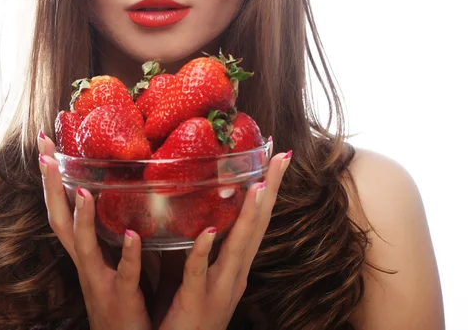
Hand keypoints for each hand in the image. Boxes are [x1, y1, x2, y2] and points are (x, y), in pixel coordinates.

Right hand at [38, 132, 150, 329]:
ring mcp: (100, 279)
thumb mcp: (112, 258)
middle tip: (46, 154)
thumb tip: (124, 189)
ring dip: (82, 219)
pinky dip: (127, 253)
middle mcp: (85, 262)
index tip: (45, 145)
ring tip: (82, 190)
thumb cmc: (120, 295)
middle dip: (51, 186)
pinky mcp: (122, 296)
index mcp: (84, 250)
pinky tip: (132, 233)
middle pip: (60, 221)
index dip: (50, 179)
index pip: (60, 208)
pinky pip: (125, 273)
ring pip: (84, 247)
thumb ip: (114, 228)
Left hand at [156, 150, 290, 329]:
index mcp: (236, 263)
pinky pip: (198, 272)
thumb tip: (194, 206)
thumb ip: (196, 241)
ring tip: (258, 186)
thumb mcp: (194, 269)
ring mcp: (219, 288)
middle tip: (282, 159)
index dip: (268, 189)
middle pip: (256, 226)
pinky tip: (209, 231)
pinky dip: (204, 251)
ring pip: (238, 247)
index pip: (256, 220)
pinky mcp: (195, 301)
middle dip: (269, 191)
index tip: (278, 159)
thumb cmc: (186, 309)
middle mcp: (235, 273)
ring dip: (250, 217)